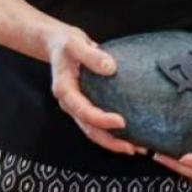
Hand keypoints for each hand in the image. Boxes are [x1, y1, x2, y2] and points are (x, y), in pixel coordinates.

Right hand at [46, 24, 143, 156]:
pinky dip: (110, 130)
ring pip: (92, 130)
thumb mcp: (76, 43)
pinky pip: (96, 122)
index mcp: (64, 91)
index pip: (84, 111)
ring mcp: (76, 106)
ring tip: (134, 147)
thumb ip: (91, 55)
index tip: (122, 122)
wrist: (57, 43)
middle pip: (88, 128)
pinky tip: (128, 133)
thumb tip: (110, 67)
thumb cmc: (65, 43)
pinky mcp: (85, 104)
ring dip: (111, 141)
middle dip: (109, 141)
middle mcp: (69, 103)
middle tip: (131, 148)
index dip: (102, 119)